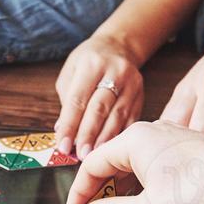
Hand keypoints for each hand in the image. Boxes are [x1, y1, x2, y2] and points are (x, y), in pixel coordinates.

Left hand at [54, 34, 145, 158]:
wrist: (118, 46)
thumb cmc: (89, 61)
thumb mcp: (71, 71)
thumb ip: (67, 99)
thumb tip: (63, 131)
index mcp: (91, 64)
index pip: (78, 99)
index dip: (70, 125)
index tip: (62, 146)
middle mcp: (114, 71)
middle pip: (99, 108)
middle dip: (88, 135)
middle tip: (80, 156)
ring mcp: (131, 83)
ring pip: (118, 115)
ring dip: (105, 139)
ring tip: (95, 156)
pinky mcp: (140, 94)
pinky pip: (131, 119)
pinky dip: (120, 135)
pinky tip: (112, 149)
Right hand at [64, 121, 203, 203]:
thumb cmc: (203, 197)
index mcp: (135, 139)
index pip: (91, 165)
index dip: (79, 194)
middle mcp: (151, 131)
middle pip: (111, 163)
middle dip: (100, 194)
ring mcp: (171, 137)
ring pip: (133, 165)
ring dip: (122, 192)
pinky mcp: (187, 148)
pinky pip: (153, 165)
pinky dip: (143, 186)